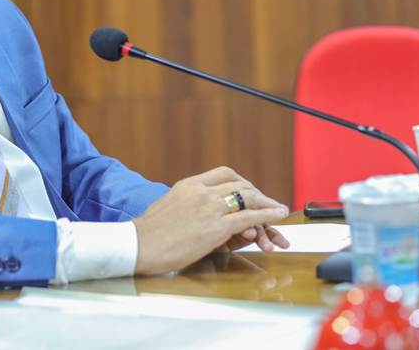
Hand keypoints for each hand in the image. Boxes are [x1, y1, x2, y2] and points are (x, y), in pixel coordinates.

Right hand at [132, 167, 289, 275]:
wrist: (139, 245)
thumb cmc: (149, 233)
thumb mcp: (167, 206)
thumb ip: (185, 203)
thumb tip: (192, 208)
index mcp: (189, 185)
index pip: (224, 173)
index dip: (242, 181)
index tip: (250, 189)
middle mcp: (201, 192)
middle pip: (240, 185)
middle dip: (258, 194)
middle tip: (269, 202)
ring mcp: (209, 208)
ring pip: (248, 198)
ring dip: (268, 204)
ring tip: (279, 209)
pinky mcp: (216, 227)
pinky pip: (249, 216)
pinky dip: (267, 215)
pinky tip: (278, 216)